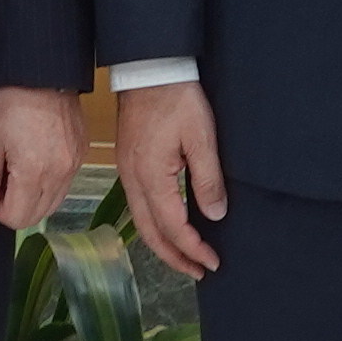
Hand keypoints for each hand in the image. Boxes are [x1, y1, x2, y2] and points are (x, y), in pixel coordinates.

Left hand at [0, 85, 82, 231]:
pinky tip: (37, 159)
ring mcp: (74, 165)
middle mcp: (59, 174)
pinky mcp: (82, 155)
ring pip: (53, 204)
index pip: (17, 219)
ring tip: (20, 167)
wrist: (41, 73)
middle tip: (4, 177)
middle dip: (16, 205)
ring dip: (33, 197)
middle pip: (36, 216)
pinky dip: (49, 183)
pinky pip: (65, 185)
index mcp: (34, 172)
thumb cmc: (11, 103)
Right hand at [112, 80, 227, 278]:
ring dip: (163, 244)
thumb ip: (208, 179)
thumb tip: (215, 214)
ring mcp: (126, 172)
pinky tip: (168, 226)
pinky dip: (154, 224)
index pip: (173, 226)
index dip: (193, 248)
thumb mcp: (201, 137)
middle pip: (150, 233)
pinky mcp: (128, 163)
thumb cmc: (176, 98)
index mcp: (151, 176)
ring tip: (186, 256)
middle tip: (199, 271)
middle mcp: (133, 179)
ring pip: (141, 221)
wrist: (148, 68)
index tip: (213, 261)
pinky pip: (138, 205)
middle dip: (174, 257)